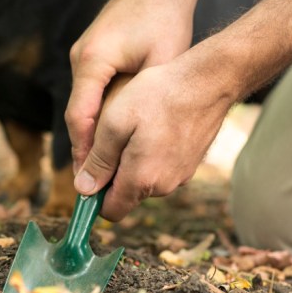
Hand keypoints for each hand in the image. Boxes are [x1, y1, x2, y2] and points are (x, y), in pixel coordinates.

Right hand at [66, 0, 194, 172]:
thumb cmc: (166, 20)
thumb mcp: (161, 64)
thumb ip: (144, 101)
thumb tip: (136, 141)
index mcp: (93, 61)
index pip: (80, 117)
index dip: (85, 152)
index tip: (90, 181)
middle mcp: (81, 58)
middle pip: (78, 114)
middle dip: (88, 150)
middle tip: (97, 186)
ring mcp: (84, 55)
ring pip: (84, 104)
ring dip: (96, 134)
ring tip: (107, 168)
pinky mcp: (93, 54)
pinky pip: (92, 91)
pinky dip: (102, 114)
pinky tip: (117, 135)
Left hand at [73, 57, 232, 220]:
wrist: (208, 81)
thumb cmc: (158, 95)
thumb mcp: (115, 122)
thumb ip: (99, 160)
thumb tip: (83, 190)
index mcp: (141, 179)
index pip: (111, 211)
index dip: (94, 196)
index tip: (90, 171)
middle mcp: (164, 185)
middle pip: (127, 193)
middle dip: (114, 172)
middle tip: (114, 133)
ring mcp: (180, 175)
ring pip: (144, 178)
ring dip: (134, 160)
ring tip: (137, 124)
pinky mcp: (190, 163)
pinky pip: (162, 166)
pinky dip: (153, 152)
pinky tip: (156, 124)